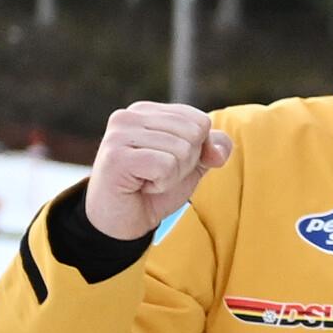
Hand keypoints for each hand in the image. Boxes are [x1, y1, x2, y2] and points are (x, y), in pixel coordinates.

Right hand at [84, 102, 228, 237]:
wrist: (122, 222)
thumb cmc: (154, 188)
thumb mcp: (192, 163)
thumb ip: (214, 147)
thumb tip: (217, 152)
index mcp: (145, 111)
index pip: (200, 120)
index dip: (197, 150)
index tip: (168, 163)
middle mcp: (128, 116)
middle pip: (194, 133)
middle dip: (186, 163)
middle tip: (156, 175)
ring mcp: (119, 135)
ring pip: (182, 150)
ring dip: (173, 176)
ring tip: (147, 180)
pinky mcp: (116, 157)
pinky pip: (166, 166)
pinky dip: (162, 184)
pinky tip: (140, 186)